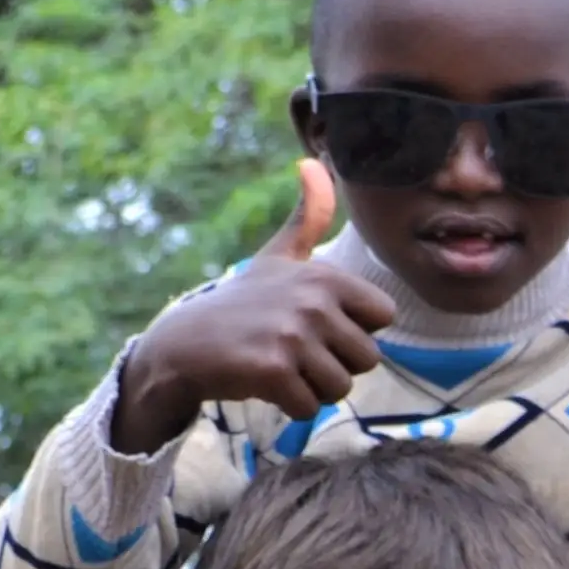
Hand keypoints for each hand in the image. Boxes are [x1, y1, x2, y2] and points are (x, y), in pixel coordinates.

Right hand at [119, 160, 396, 445]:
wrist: (184, 344)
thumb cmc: (243, 302)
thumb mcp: (278, 256)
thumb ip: (308, 217)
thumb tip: (313, 162)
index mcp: (324, 275)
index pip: (384, 317)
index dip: (355, 329)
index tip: (319, 323)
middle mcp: (312, 301)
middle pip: (368, 359)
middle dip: (335, 364)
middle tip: (296, 351)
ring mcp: (293, 335)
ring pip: (341, 387)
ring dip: (313, 387)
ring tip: (280, 366)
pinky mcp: (272, 370)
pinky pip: (311, 406)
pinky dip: (291, 406)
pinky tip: (265, 384)